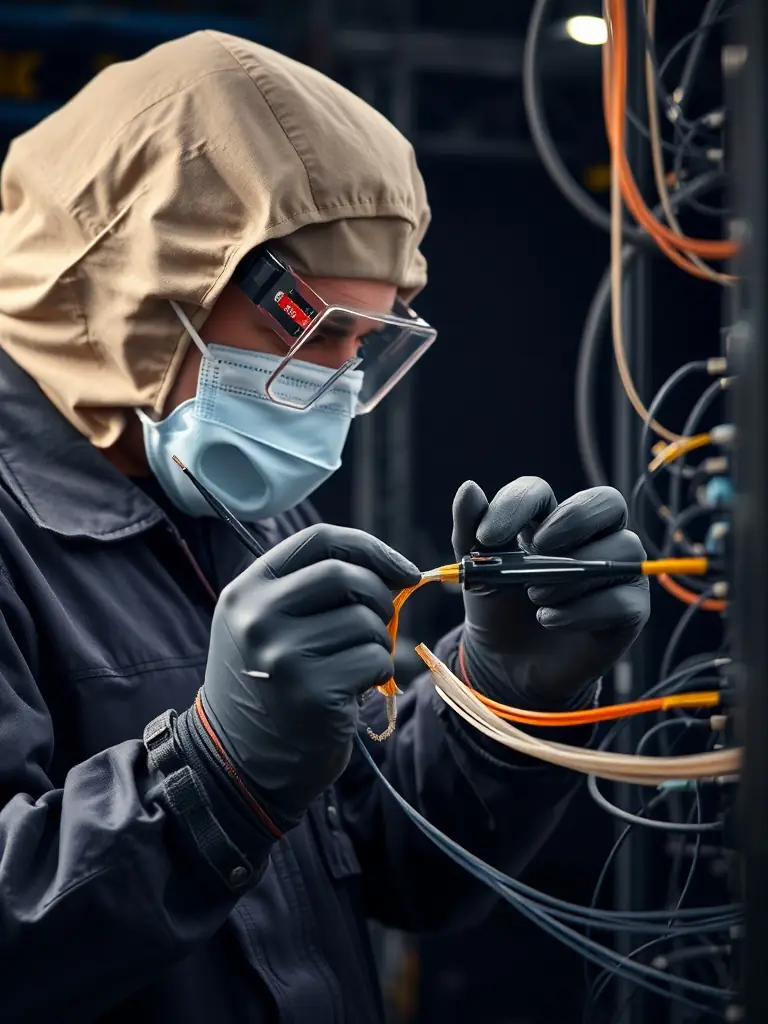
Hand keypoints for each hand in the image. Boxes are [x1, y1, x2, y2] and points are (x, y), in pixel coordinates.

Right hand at [191, 524, 418, 827]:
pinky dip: (378, 673)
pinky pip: (375, 660)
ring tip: (352, 666)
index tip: (403, 570)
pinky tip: (353, 690)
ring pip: (366, 620)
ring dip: (378, 642)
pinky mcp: (311, 691)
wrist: (238, 763)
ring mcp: (282, 654)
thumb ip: (314, 589)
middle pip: (346, 575)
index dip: (369, 548)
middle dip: (379, 596)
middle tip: (381, 623)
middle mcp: (257, 616)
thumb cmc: (269, 686)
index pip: (319, 539)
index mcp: (246, 590)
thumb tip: (399, 571)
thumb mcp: (268, 625)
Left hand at [452, 478, 649, 706]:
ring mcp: (615, 572)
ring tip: (535, 596)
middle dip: (573, 519)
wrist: (505, 665)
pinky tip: (548, 620)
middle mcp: (590, 539)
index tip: (487, 537)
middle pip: (608, 501)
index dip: (517, 505)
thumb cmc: (497, 609)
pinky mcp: (629, 611)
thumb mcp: (476, 571)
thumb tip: (469, 488)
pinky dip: (581, 610)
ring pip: (625, 548)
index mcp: (547, 521)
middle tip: (538, 549)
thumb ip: (471, 531)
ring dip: (573, 573)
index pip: (542, 491)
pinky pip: (623, 599)